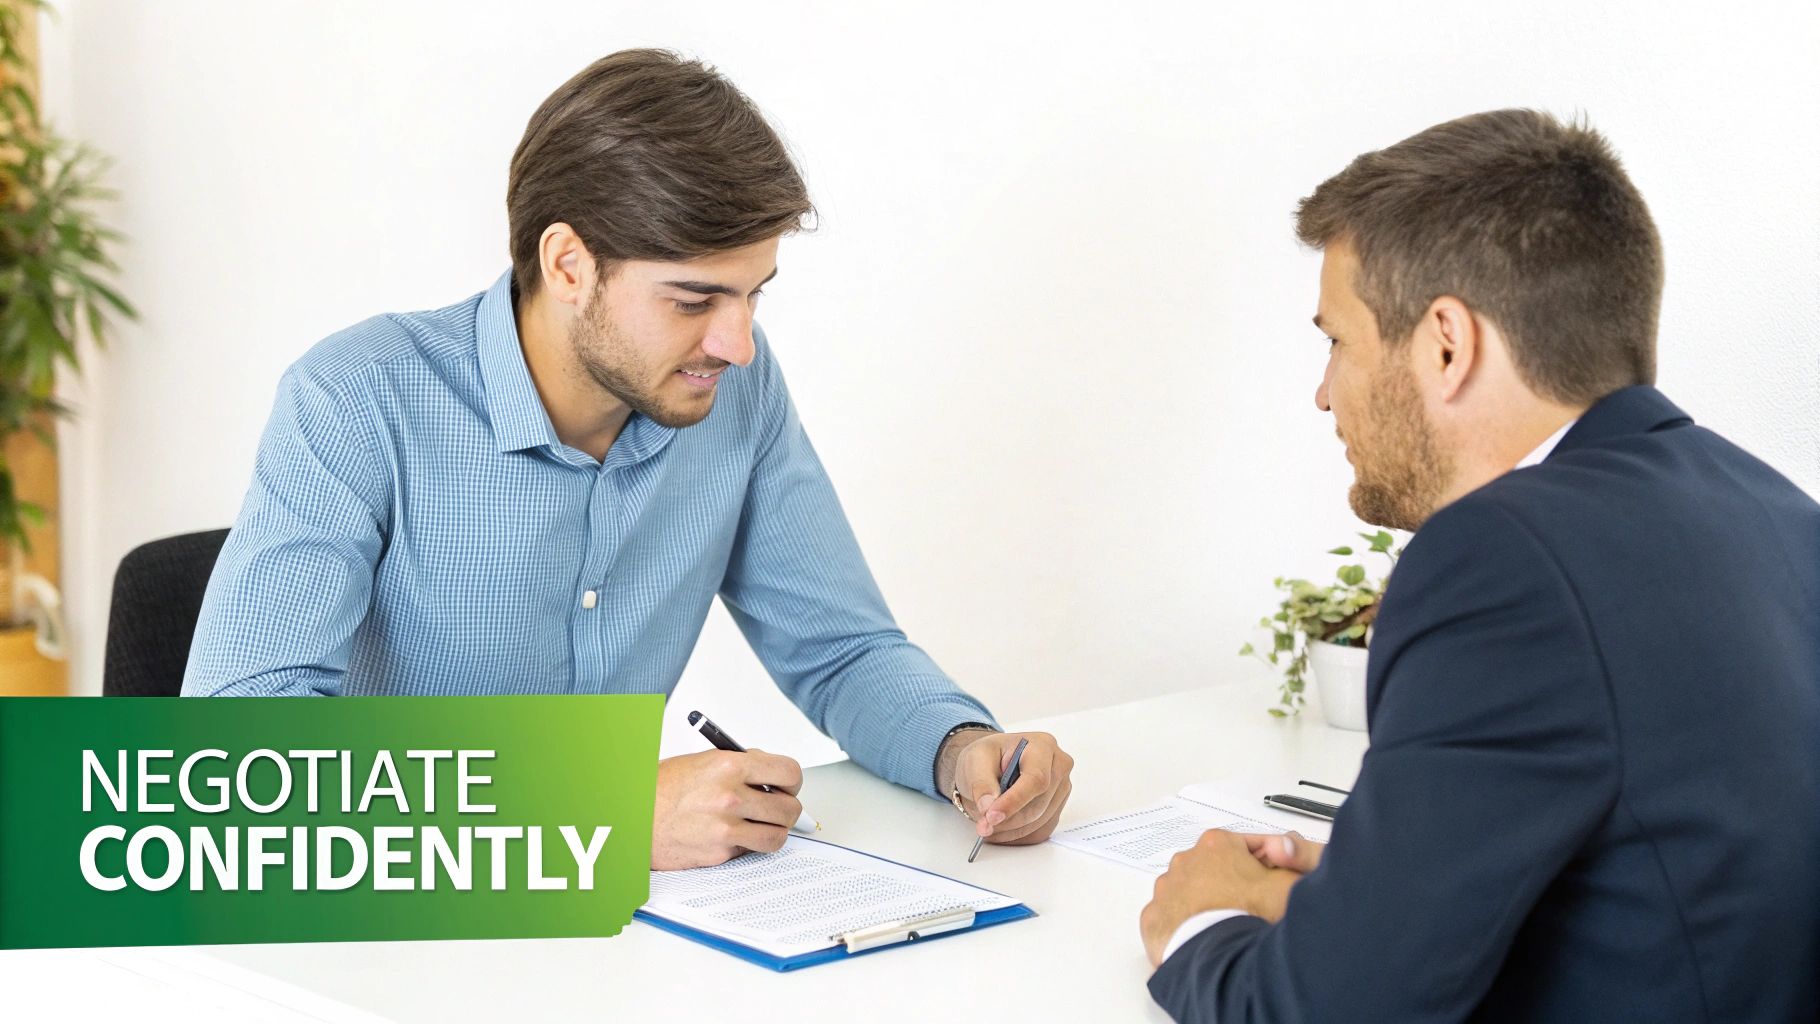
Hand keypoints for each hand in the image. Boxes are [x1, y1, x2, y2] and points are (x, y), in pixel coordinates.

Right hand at [651, 748, 803, 870]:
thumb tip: (771, 774)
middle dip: (786, 810)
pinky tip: (731, 835)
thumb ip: (741, 765)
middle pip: (789, 809)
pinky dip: (747, 845)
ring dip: (773, 831)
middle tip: (776, 808)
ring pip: (776, 836)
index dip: (792, 783)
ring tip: (761, 825)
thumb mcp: (705, 762)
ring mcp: (726, 827)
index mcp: (730, 766)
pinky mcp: (719, 851)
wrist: (634, 815)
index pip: (789, 773)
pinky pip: (750, 850)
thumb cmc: (663, 788)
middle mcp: (731, 796)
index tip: (786, 787)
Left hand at [942, 730, 1073, 844]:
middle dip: (1007, 819)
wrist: (993, 765)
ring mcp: (1061, 791)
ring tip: (987, 821)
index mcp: (1042, 746)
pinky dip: (1016, 835)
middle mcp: (1058, 767)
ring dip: (1009, 829)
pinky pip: (1038, 832)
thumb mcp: (975, 759)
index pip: (1036, 779)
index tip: (992, 816)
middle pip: (1038, 804)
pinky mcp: (1057, 811)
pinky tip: (1000, 826)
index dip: (1014, 801)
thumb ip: (981, 783)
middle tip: (982, 822)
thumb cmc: (989, 756)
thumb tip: (988, 807)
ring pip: (1038, 822)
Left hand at [1139, 830, 1318, 966]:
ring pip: (1191, 892)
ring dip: (1206, 904)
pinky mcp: (1153, 918)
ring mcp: (1165, 889)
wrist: (1221, 956)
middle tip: (1251, 909)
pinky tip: (1203, 938)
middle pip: (1216, 869)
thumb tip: (1291, 861)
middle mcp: (1185, 860)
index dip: (1265, 866)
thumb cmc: (1251, 916)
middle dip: (1232, 884)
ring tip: (1227, 926)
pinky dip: (1185, 926)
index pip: (1247, 848)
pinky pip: (1172, 918)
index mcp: (1217, 843)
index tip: (1273, 884)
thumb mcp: (1289, 885)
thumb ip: (1295, 865)